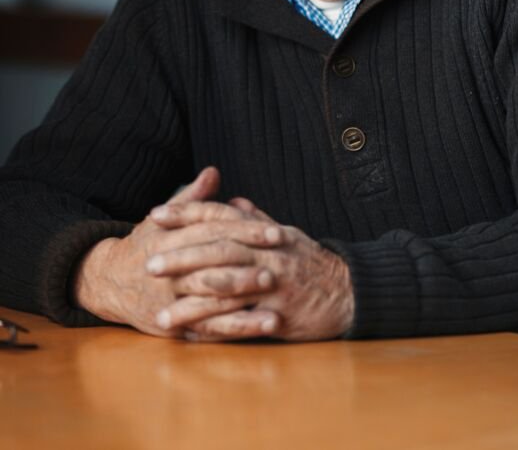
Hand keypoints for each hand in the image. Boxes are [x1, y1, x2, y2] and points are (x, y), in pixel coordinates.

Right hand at [73, 167, 268, 336]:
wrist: (110, 281)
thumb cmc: (145, 245)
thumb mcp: (164, 219)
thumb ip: (193, 199)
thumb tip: (213, 172)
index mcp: (170, 240)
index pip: (213, 232)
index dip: (246, 231)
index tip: (277, 232)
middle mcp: (169, 272)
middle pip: (212, 269)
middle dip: (246, 271)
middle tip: (279, 270)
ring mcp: (171, 302)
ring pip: (210, 305)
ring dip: (244, 309)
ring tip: (276, 311)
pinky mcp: (174, 325)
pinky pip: (207, 330)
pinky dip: (234, 331)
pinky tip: (260, 329)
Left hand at [147, 198, 354, 341]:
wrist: (350, 291)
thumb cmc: (313, 263)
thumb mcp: (287, 234)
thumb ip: (256, 219)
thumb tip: (233, 200)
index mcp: (265, 230)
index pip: (220, 215)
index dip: (187, 212)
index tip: (156, 214)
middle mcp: (267, 251)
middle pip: (218, 248)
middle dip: (181, 256)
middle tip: (149, 263)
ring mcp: (274, 281)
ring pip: (226, 286)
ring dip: (190, 299)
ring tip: (160, 312)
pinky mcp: (279, 310)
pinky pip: (241, 319)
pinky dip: (215, 327)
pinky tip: (193, 336)